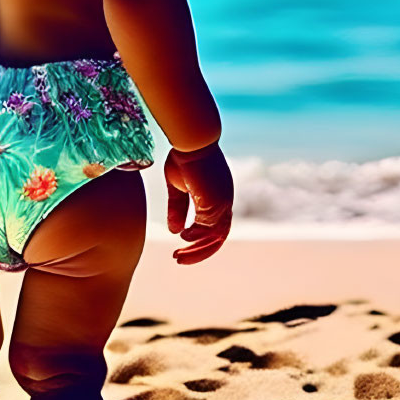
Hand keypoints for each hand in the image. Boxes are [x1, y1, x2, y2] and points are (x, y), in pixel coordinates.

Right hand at [163, 142, 232, 263]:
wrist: (192, 140)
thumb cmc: (185, 157)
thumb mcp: (178, 187)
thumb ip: (178, 209)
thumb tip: (174, 232)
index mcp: (219, 196)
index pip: (215, 225)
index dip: (200, 240)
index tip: (181, 245)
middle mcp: (225, 200)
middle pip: (219, 236)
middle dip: (199, 251)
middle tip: (179, 259)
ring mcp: (223, 201)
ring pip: (216, 236)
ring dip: (197, 249)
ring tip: (179, 256)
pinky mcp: (217, 201)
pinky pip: (209, 227)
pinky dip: (197, 237)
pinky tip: (182, 238)